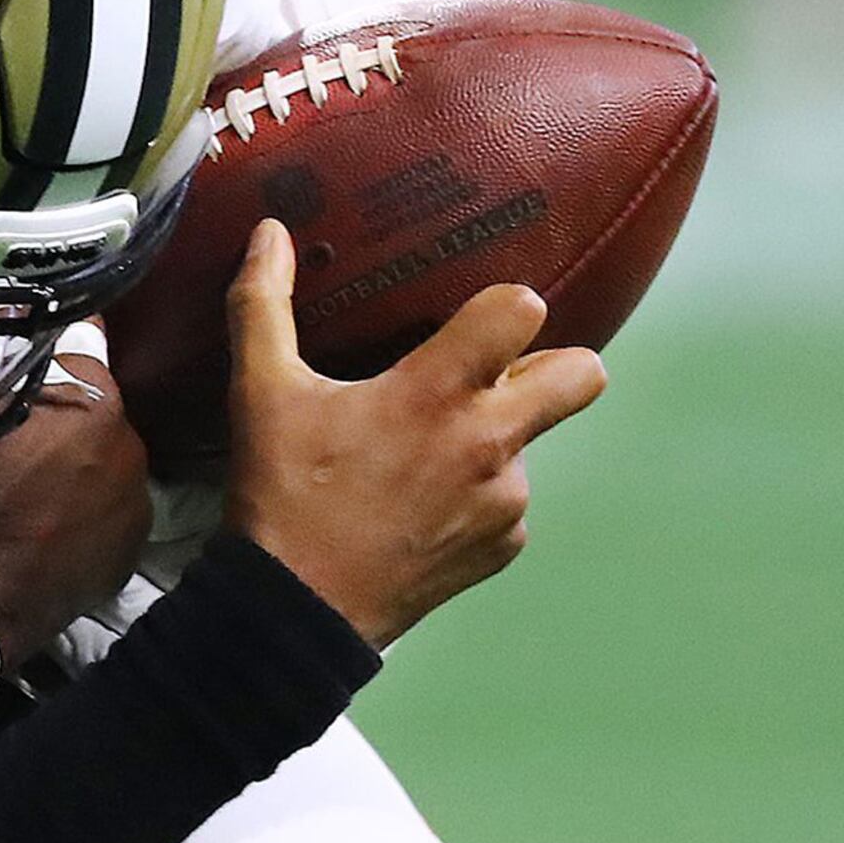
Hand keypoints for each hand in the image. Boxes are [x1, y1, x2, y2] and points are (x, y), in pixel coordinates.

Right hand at [0, 350, 150, 657]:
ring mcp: (135, 510)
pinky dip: (78, 513)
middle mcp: (130, 450)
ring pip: (100, 462)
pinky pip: (103, 514)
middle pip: (92, 407)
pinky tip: (38, 530)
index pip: (79, 345)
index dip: (42, 349)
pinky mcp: (125, 560)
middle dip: (56, 413)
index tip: (16, 363)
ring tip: (22, 492)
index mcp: (90, 403)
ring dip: (71, 464)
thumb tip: (7, 327)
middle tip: (6, 437)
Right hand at [223, 221, 605, 645]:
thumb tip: (269, 232)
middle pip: (582, 374)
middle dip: (550, 365)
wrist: (296, 610)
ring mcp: (506, 501)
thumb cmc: (282, 492)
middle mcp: (490, 442)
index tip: (470, 320)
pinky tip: (419, 507)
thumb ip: (264, 303)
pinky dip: (475, 497)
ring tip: (418, 458)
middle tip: (487, 378)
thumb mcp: (261, 392)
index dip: (504, 305)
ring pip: (529, 442)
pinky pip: (510, 501)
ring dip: (490, 439)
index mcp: (437, 392)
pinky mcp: (504, 547)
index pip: (524, 310)